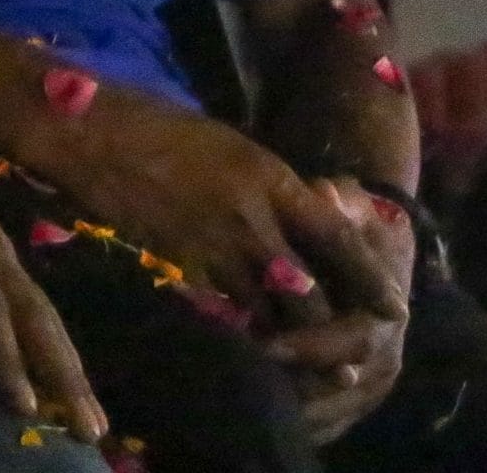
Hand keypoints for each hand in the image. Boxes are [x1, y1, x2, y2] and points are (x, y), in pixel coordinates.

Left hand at [0, 106, 107, 445]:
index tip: (25, 404)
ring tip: (94, 417)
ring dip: (69, 362)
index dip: (2, 353)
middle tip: (92, 426)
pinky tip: (65, 378)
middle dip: (63, 369)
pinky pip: (33, 304)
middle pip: (33, 311)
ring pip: (42, 310)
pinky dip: (54, 343)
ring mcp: (0, 247)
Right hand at [11, 75, 410, 332]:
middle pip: (311, 294)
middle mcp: (251, 218)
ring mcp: (213, 249)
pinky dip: (241, 334)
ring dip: (290, 342)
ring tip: (306, 363)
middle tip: (350, 353)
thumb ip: (268, 186)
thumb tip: (300, 215)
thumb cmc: (158, 124)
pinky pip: (223, 317)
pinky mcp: (178, 270)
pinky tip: (248, 345)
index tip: (395, 306)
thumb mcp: (230, 144)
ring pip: (269, 316)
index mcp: (269, 176)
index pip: (338, 236)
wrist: (91, 132)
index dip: (369, 276)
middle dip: (333, 328)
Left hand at [261, 180, 412, 444]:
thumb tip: (323, 190)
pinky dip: (302, 422)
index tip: (267, 343)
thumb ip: (339, 201)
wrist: (383, 245)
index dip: (310, 345)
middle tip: (245, 382)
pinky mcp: (361, 396)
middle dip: (294, 385)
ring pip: (335, 411)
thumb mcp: (354, 202)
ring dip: (294, 409)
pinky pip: (332, 421)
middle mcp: (388, 353)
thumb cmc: (361, 221)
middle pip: (341, 387)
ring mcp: (376, 380)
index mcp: (388, 311)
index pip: (351, 340)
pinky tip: (264, 416)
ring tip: (247, 403)